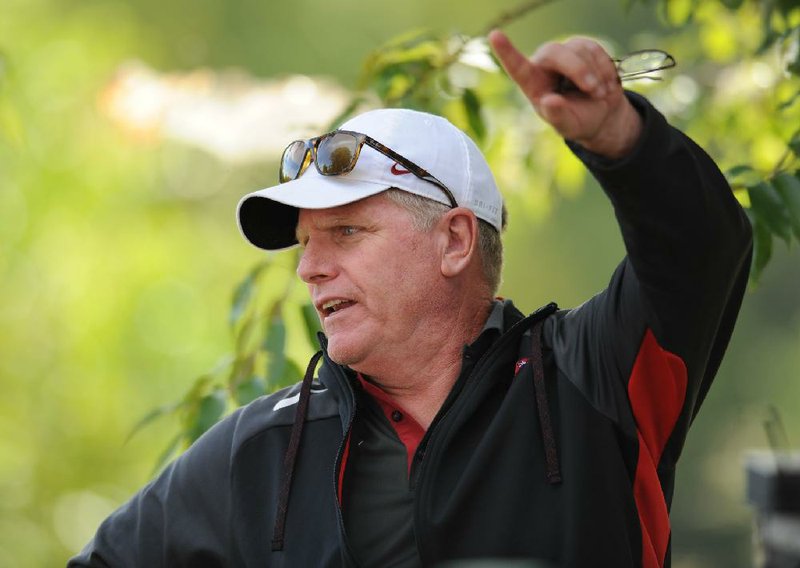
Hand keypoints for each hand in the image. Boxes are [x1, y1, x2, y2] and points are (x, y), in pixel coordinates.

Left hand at [488, 30, 642, 158]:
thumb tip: (550, 101)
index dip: (506, 52)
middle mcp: (544, 64)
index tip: (495, 35)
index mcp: (533, 84)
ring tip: (598, 94)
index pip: (517, 67)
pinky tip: (606, 85)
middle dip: (578, 70)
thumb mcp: (567, 126)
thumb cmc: (577, 121)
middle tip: (593, 91)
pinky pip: (595, 49)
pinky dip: (605, 69)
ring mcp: (564, 53)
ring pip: (579, 49)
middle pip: (555, 53)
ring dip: (595, 74)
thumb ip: (557, 116)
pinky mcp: (583, 47)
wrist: (600, 115)